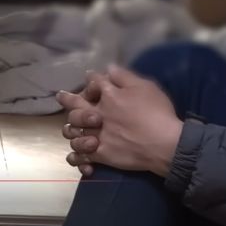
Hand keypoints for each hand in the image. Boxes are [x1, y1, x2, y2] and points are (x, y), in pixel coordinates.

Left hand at [63, 66, 183, 176]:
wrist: (164, 144)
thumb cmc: (157, 113)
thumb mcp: (144, 87)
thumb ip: (124, 77)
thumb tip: (108, 68)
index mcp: (108, 96)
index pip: (94, 82)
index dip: (91, 78)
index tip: (89, 76)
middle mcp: (97, 114)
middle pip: (75, 106)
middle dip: (67, 99)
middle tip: (61, 96)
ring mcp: (96, 135)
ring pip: (72, 132)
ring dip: (71, 129)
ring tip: (71, 129)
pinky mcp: (100, 154)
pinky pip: (80, 156)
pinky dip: (77, 157)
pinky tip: (76, 156)